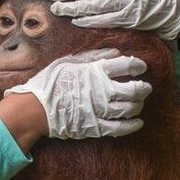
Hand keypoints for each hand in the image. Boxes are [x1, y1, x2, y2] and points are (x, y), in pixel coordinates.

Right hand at [5, 48, 151, 138]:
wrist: (34, 108)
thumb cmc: (49, 82)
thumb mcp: (68, 62)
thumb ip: (92, 56)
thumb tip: (114, 52)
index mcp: (95, 71)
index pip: (126, 65)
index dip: (137, 65)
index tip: (141, 66)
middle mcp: (102, 90)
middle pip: (133, 89)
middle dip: (143, 88)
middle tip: (145, 87)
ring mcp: (100, 110)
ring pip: (129, 108)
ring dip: (138, 105)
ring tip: (139, 103)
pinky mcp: (96, 127)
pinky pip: (120, 127)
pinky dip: (132, 125)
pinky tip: (138, 123)